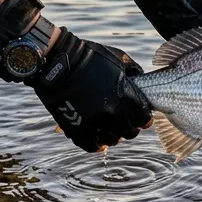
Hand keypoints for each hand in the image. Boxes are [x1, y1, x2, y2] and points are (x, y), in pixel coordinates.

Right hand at [25, 29, 152, 152]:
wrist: (57, 60)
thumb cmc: (90, 56)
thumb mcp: (119, 58)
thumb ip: (133, 71)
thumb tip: (140, 78)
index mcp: (126, 96)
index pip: (143, 118)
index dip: (144, 119)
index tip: (142, 118)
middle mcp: (112, 112)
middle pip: (129, 132)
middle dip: (130, 128)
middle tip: (127, 125)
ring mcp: (93, 122)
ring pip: (111, 140)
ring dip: (114, 137)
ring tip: (112, 132)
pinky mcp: (75, 128)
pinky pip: (90, 145)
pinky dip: (96, 146)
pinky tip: (100, 143)